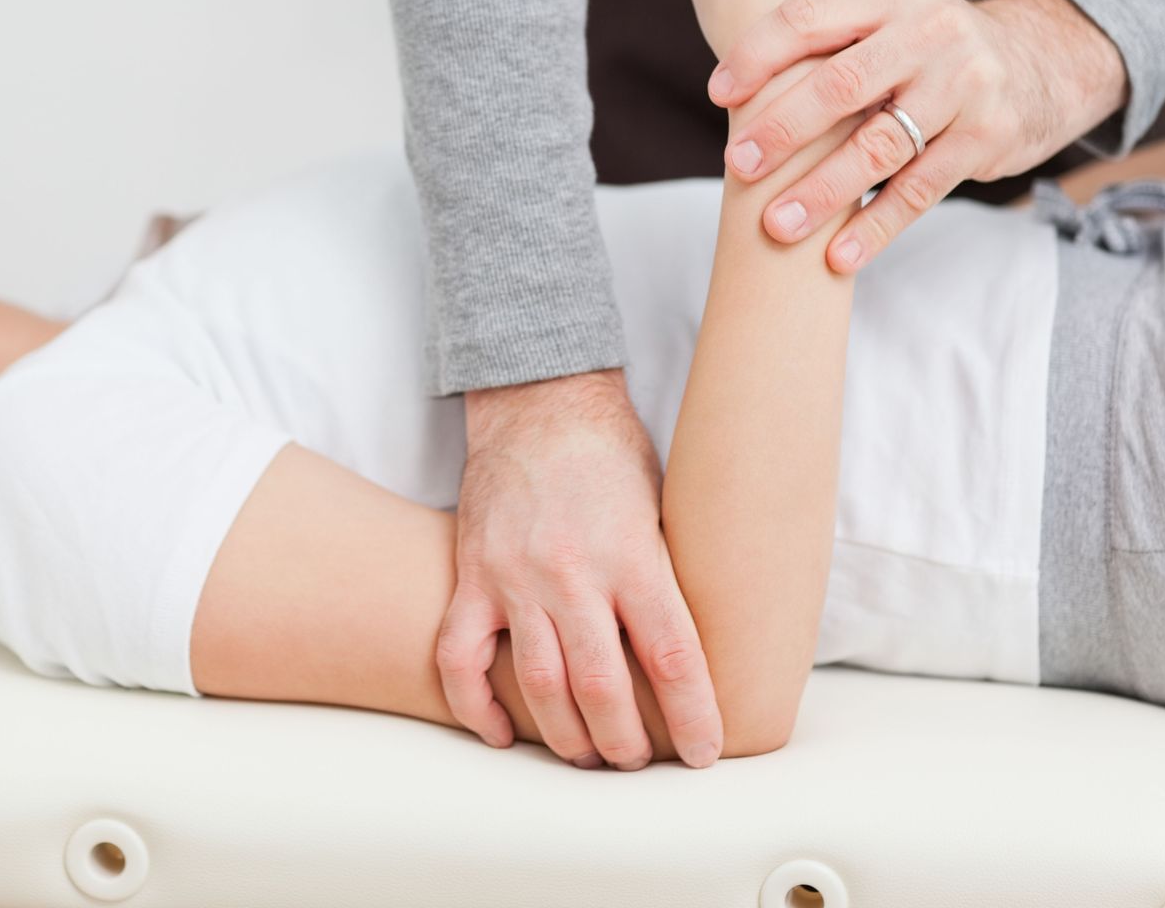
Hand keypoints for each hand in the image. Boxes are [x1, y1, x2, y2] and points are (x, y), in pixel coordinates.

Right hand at [442, 368, 722, 769]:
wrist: (539, 402)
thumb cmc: (611, 455)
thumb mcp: (662, 509)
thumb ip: (669, 579)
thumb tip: (699, 652)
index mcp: (632, 555)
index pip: (672, 658)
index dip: (692, 718)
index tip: (704, 753)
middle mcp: (573, 572)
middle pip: (602, 687)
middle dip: (626, 743)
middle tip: (638, 762)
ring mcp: (515, 577)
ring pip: (538, 685)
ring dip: (566, 736)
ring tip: (588, 757)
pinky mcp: (472, 575)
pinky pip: (460, 658)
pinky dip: (476, 707)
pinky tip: (502, 733)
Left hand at [707, 0, 1127, 271]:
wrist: (1041, 61)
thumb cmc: (928, 49)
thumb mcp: (889, 17)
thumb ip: (830, 40)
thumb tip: (733, 88)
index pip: (810, 17)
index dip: (758, 55)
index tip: (719, 94)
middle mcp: (931, 30)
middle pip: (842, 85)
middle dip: (782, 130)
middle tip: (737, 166)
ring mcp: (965, 84)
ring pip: (878, 147)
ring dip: (821, 192)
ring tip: (776, 226)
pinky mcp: (987, 136)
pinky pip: (918, 191)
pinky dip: (874, 227)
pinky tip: (837, 257)